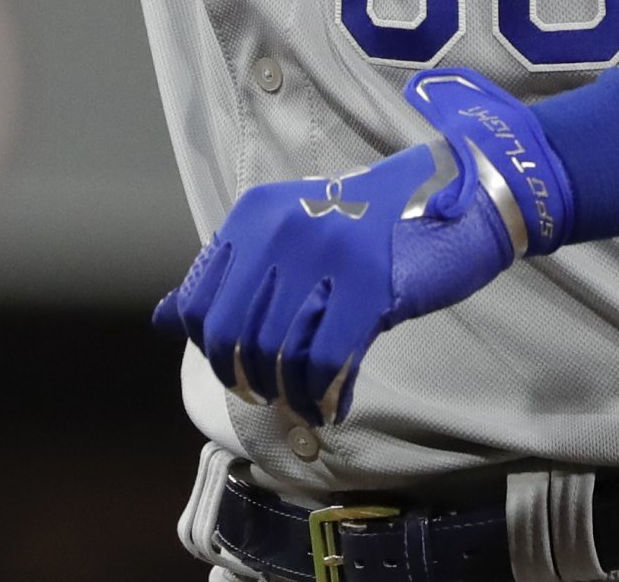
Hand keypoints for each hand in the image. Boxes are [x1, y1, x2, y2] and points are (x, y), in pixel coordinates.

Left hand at [150, 68, 570, 428]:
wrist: (456, 213)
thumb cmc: (368, 235)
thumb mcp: (288, 244)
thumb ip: (227, 280)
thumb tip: (162, 320)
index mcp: (253, 213)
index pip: (196, 301)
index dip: (210, 347)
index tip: (239, 363)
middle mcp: (280, 226)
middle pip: (229, 333)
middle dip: (244, 377)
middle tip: (271, 392)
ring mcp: (324, 252)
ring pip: (274, 353)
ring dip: (287, 394)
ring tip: (305, 400)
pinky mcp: (367, 284)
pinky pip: (323, 361)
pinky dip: (322, 396)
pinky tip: (332, 405)